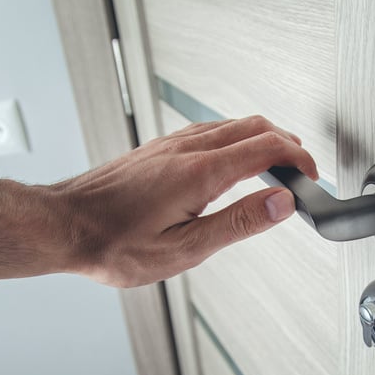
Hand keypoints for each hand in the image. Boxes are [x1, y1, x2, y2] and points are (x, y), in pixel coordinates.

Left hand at [48, 115, 317, 286]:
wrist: (63, 226)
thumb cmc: (113, 244)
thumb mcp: (185, 249)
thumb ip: (238, 223)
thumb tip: (281, 203)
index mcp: (200, 173)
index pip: (267, 149)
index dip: (298, 159)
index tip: (311, 176)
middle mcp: (186, 150)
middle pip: (253, 126)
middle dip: (286, 142)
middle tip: (302, 168)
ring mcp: (169, 145)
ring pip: (230, 124)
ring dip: (261, 138)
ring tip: (277, 162)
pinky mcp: (156, 149)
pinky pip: (207, 130)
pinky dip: (235, 138)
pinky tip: (232, 158)